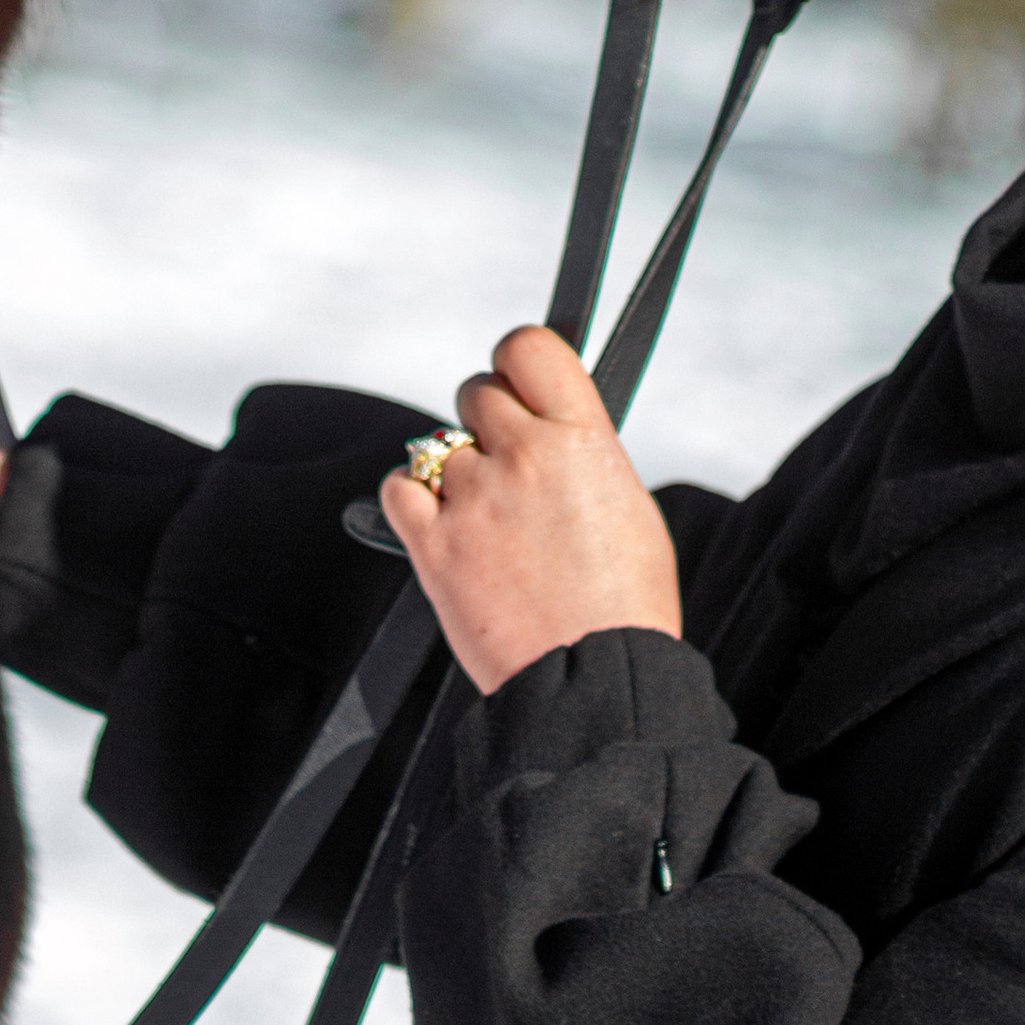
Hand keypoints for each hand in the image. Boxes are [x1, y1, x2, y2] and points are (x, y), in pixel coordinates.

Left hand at [380, 326, 680, 696]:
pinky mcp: (434, 546)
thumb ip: (581, 451)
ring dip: (455, 471)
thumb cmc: (622, 602)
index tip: (516, 381)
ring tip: (486, 516)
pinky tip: (440, 520)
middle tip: (506, 464)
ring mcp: (474, 499)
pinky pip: (398, 488)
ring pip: (436, 445)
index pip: (529, 346)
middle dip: (487, 421)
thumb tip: (549, 431)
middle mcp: (525, 455)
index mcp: (582, 437)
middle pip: (476, 392)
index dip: (516, 360)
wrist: (592, 677)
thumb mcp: (626, 501)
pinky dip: (412, 499)